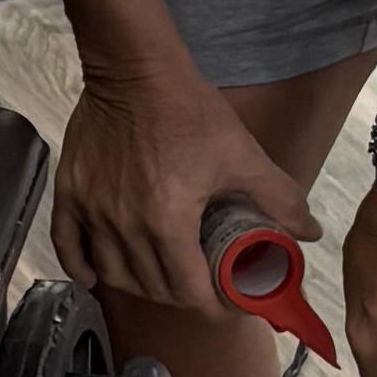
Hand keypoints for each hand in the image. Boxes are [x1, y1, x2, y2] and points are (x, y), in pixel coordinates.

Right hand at [51, 58, 308, 318]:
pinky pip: (67, 245)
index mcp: (167, 222)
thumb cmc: (187, 110)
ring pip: (112, 273)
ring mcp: (92, 210)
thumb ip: (279, 199)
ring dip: (139, 286)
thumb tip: (309, 232)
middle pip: (152, 288)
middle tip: (201, 289)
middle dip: (182, 298)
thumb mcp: (241, 155)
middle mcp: (125, 225)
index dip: (212, 307)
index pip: (188, 291)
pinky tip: (94, 277)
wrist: (136, 69)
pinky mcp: (71, 193)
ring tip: (160, 280)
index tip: (227, 304)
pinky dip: (80, 268)